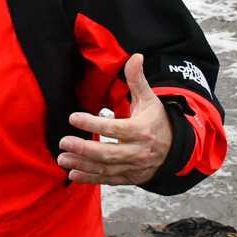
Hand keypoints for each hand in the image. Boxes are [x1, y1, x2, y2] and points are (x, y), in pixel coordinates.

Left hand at [57, 54, 172, 185]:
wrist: (174, 149)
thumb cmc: (156, 121)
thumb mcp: (150, 99)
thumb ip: (138, 80)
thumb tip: (136, 56)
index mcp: (140, 130)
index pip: (114, 128)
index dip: (92, 124)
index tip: (72, 118)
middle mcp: (137, 151)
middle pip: (107, 153)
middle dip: (83, 149)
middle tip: (63, 142)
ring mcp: (133, 167)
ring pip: (105, 168)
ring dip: (82, 165)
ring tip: (62, 158)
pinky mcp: (129, 178)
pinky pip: (108, 179)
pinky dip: (90, 178)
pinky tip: (73, 174)